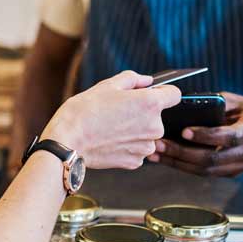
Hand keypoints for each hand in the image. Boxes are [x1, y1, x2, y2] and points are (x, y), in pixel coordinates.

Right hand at [41, 70, 180, 169]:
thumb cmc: (84, 111)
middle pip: (157, 116)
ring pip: (147, 134)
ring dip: (135, 130)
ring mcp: (146, 147)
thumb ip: (133, 79)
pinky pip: (137, 149)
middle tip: (117, 111)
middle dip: (142, 112)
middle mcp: (154, 127)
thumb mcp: (107, 85)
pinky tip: (109, 140)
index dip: (162, 92)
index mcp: (150, 104)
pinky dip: (127, 145)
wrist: (68, 142)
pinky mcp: (135, 162)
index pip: (174, 94)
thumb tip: (146, 81)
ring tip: (111, 127)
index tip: (149, 94)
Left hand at [148, 92, 242, 176]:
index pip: (230, 136)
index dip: (206, 136)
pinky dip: (184, 167)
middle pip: (214, 158)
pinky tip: (167, 159)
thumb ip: (214, 102)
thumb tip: (183, 104)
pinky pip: (206, 173)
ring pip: (207, 170)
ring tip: (156, 154)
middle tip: (160, 144)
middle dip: (183, 152)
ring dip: (179, 163)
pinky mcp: (232, 172)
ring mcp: (242, 165)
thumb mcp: (233, 100)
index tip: (184, 130)